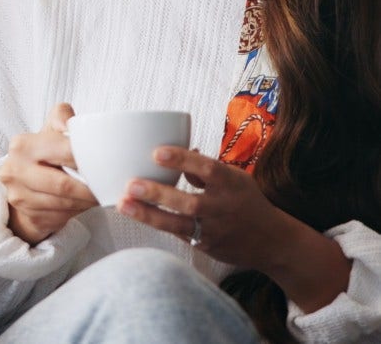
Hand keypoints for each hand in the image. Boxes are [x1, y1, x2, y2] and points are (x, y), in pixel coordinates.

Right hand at [0, 103, 96, 244]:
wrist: (22, 180)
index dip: (88, 159)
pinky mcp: (29, 215)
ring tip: (100, 195)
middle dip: (90, 189)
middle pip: (64, 185)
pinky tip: (84, 203)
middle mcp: (15, 170)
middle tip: (108, 187)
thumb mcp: (51, 128)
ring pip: (64, 203)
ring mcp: (19, 196)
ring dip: (86, 202)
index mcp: (22, 145)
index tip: (107, 164)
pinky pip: (61, 217)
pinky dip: (78, 211)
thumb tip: (70, 127)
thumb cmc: (44, 151)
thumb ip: (62, 117)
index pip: (64, 152)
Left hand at [116, 146, 287, 268]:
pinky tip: (136, 215)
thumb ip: (204, 168)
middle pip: (188, 203)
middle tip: (130, 184)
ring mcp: (215, 230)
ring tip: (124, 204)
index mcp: (231, 183)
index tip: (156, 152)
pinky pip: (179, 234)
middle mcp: (223, 208)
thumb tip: (176, 150)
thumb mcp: (234, 177)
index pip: (206, 168)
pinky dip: (158, 225)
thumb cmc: (246, 200)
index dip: (182, 160)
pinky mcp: (207, 246)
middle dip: (158, 194)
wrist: (273, 242)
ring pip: (179, 225)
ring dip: (148, 215)